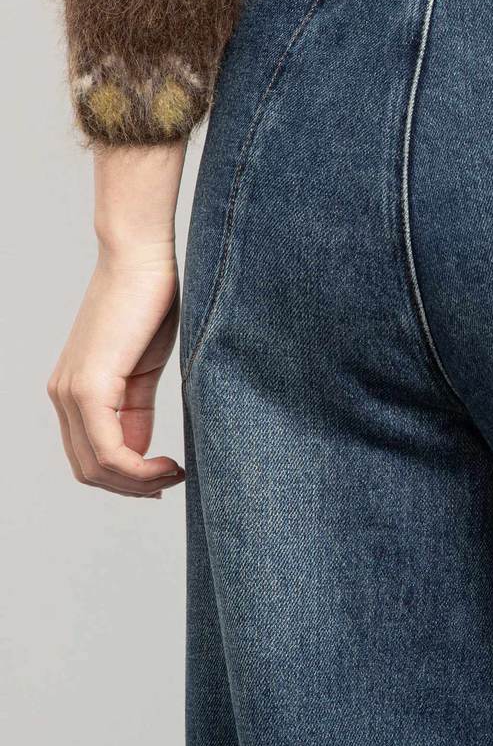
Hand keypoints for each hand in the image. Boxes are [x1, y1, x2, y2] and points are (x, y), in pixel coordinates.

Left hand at [47, 240, 184, 496]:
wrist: (141, 257)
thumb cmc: (150, 301)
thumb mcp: (144, 368)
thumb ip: (135, 410)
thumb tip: (140, 451)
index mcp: (75, 391)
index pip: (90, 457)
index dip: (128, 480)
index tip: (168, 477)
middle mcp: (63, 396)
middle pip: (89, 470)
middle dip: (133, 488)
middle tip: (174, 481)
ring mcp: (71, 393)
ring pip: (96, 467)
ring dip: (139, 483)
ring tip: (175, 474)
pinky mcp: (89, 387)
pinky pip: (108, 450)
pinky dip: (138, 469)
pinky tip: (168, 464)